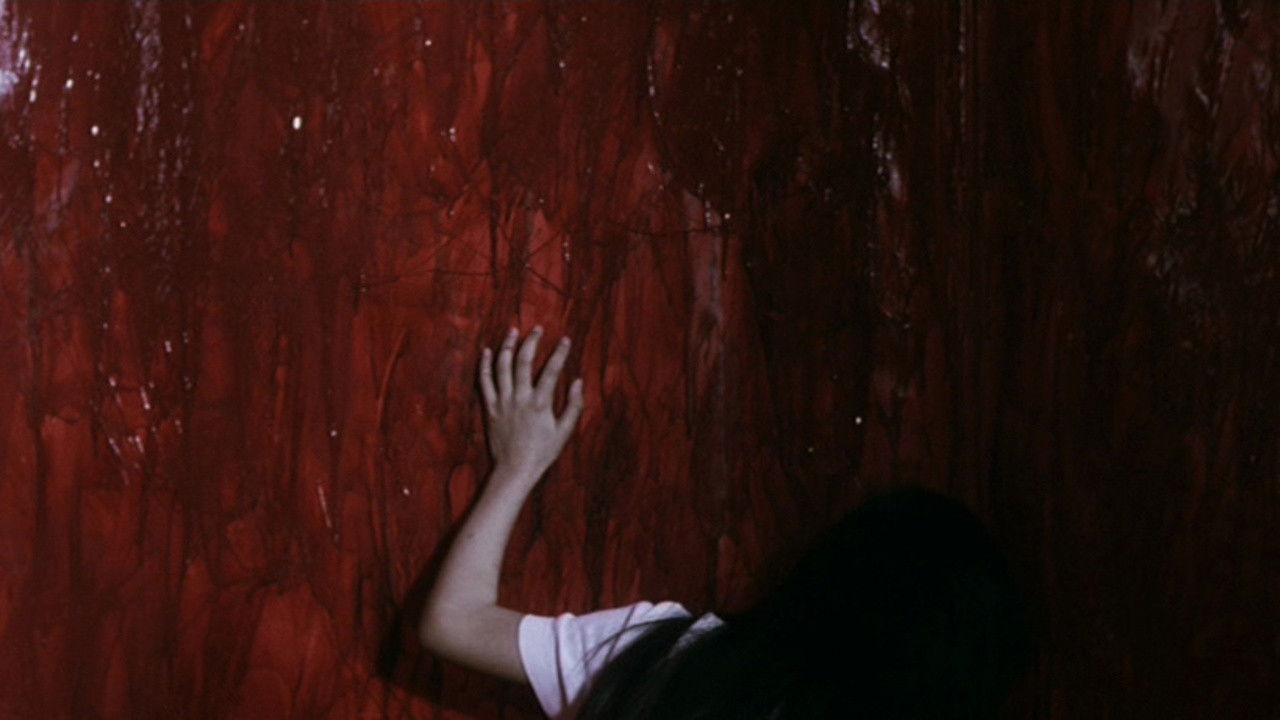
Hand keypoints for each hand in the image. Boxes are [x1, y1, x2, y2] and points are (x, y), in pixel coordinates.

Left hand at [479, 326, 583, 481]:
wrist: (515, 469)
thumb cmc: (542, 452)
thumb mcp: (564, 432)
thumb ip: (574, 406)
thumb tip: (579, 383)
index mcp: (540, 403)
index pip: (552, 370)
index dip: (560, 353)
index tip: (565, 340)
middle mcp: (520, 398)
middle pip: (524, 361)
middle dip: (532, 342)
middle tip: (537, 329)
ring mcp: (503, 401)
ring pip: (503, 366)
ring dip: (508, 346)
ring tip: (513, 332)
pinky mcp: (491, 407)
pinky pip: (485, 381)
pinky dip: (485, 365)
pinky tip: (487, 351)